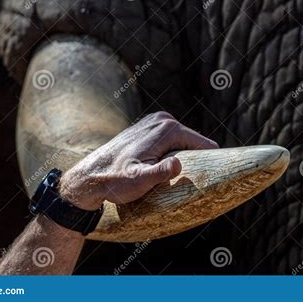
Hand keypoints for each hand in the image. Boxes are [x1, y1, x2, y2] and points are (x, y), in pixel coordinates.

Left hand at [58, 112, 218, 209]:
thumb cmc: (115, 180)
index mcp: (167, 129)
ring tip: (175, 178)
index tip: (211, 179)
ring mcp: (155, 121)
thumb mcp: (139, 180)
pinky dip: (173, 153)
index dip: (210, 162)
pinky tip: (164, 168)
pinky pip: (172, 141)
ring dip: (184, 157)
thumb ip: (160, 172)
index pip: (205, 144)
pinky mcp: (150, 127)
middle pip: (195, 142)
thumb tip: (179, 163)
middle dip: (196, 160)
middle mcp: (163, 119)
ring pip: (183, 142)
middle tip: (189, 183)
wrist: (91, 175)